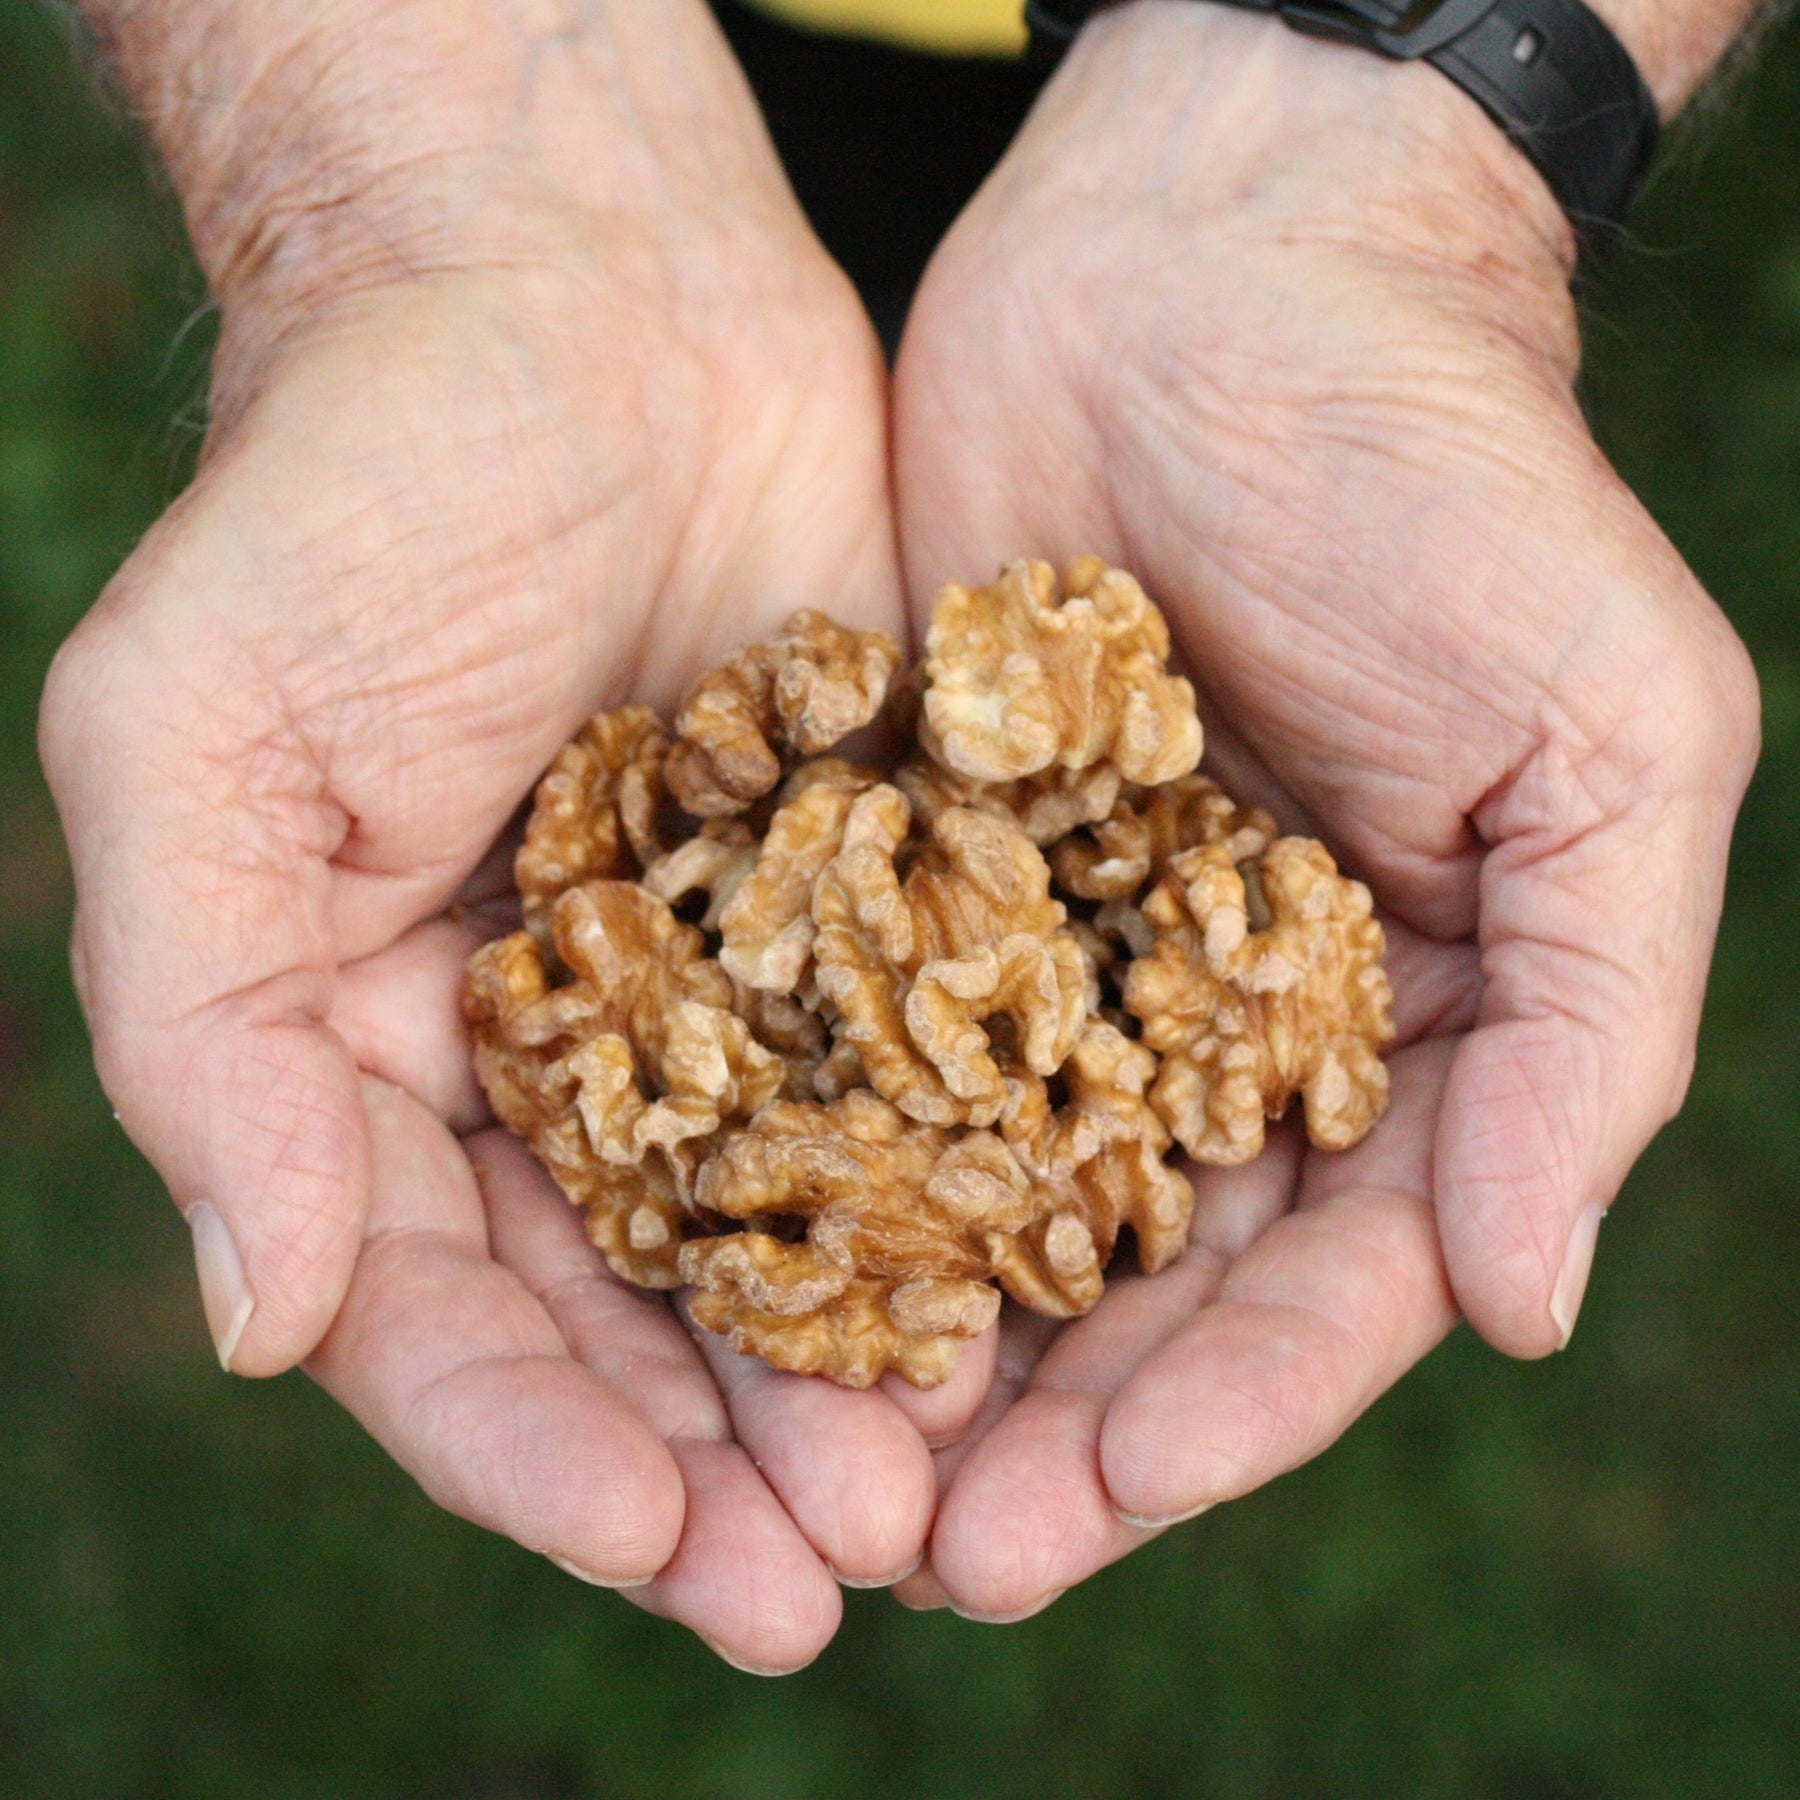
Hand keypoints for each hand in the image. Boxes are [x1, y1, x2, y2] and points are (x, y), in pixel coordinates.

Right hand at [41, 0, 978, 1671]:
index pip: (435, 1315)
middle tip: (835, 1583)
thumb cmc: (356, 490)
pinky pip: (912, 1081)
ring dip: (856, 1376)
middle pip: (625, 1319)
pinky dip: (964, 1196)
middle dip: (716, 1463)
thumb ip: (199, 1030)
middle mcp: (546, 1057)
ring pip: (787, 1238)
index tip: (658, 1554)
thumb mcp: (198, 738)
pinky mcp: (861, 905)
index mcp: (364, 1055)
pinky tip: (1041, 1293)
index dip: (532, 1453)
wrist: (586, 300)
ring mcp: (717, 991)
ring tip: (953, 1497)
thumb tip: (259, 1320)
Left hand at [888, 3, 1759, 1617]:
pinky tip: (740, 1258)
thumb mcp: (1608, 741)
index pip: (1326, 1271)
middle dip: (1053, 1426)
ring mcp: (1055, 947)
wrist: (1218, 258)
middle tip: (932, 1561)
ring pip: (986, 1194)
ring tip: (819, 1473)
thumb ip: (1594, 1027)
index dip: (1230, 1406)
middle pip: (1138, 1278)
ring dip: (915, 1340)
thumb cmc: (1448, 476)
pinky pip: (857, 1032)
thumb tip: (1527, 1303)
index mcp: (1398, 1024)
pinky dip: (813, 1153)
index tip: (1112, 1506)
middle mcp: (1218, 1018)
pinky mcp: (913, 860)